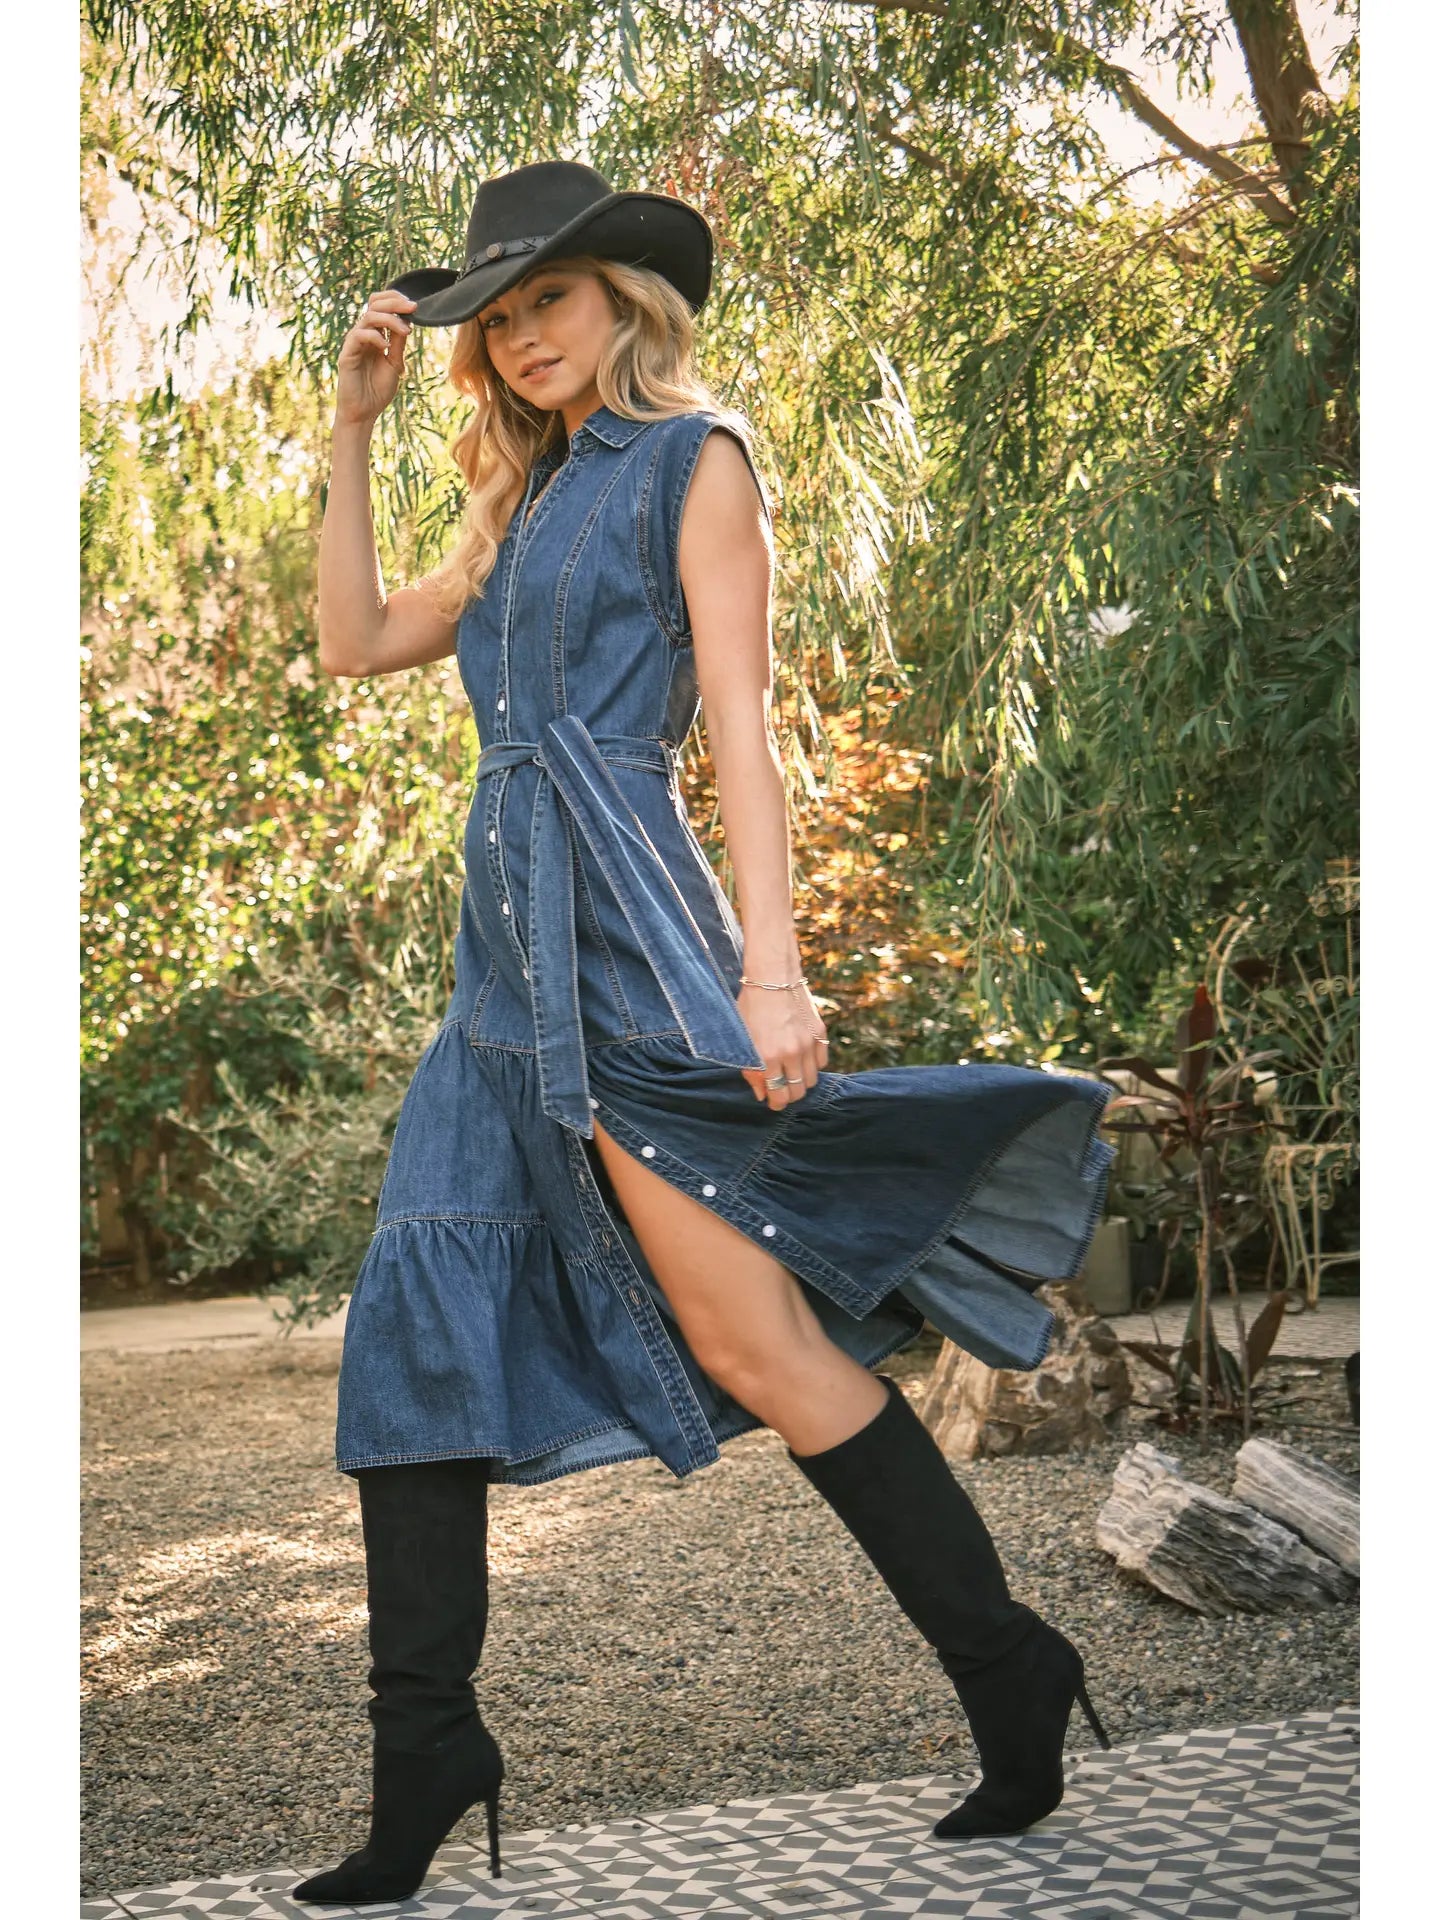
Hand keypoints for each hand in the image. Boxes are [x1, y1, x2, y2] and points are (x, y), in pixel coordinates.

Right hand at [334, 290, 417, 427]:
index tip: (415, 306)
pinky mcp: (347, 354)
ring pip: (368, 317)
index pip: (380, 306)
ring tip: (406, 331)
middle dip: (395, 302)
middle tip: (413, 307)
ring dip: (390, 319)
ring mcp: (354, 343)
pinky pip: (359, 335)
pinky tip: (386, 347)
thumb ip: (398, 343)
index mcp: (374, 335)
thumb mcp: (395, 363)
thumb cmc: (378, 390)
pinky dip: (375, 337)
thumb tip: (407, 321)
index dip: (395, 300)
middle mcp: (363, 335)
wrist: (364, 413)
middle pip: (374, 304)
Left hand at [738, 981, 828, 1110]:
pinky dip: (814, 1066)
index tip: (773, 1102)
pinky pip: (822, 1062)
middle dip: (789, 1096)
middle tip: (781, 1091)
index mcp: (767, 1057)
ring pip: (812, 1080)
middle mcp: (790, 1054)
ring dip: (802, 1082)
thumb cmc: (751, 1006)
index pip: (778, 1095)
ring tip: (791, 1075)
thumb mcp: (742, 1038)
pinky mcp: (820, 1034)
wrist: (773, 976)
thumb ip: (750, 1069)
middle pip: (798, 1092)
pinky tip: (802, 1059)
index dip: (776, 1104)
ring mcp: (808, 1044)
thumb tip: (761, 1093)